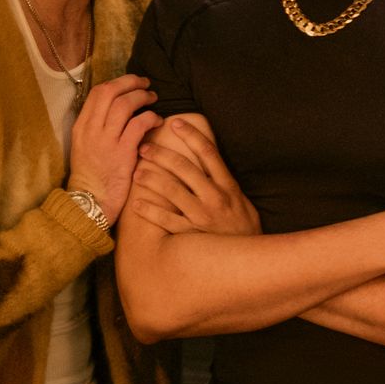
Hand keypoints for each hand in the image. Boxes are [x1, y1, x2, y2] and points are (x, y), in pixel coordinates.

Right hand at [67, 74, 159, 222]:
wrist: (90, 204)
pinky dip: (151, 117)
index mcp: (81, 126)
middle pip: (110, 91)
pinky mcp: (122, 153)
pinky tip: (157, 121)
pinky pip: (139, 124)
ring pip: (124, 104)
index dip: (117, 83)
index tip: (130, 84)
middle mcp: (91, 129)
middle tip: (145, 84)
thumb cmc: (92, 178)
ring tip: (153, 99)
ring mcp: (106, 141)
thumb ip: (97, 128)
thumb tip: (117, 110)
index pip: (97, 92)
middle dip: (131, 82)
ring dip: (142, 97)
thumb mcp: (85, 148)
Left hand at [128, 116, 260, 236]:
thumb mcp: (240, 200)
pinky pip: (165, 220)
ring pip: (171, 190)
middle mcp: (215, 198)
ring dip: (151, 178)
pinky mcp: (191, 235)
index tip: (175, 122)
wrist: (248, 261)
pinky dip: (149, 211)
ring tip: (137, 172)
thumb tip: (207, 157)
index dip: (191, 134)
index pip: (208, 152)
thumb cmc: (242, 228)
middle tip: (144, 146)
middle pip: (184, 167)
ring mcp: (202, 217)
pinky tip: (136, 204)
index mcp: (228, 186)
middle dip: (161, 154)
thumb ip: (223, 181)